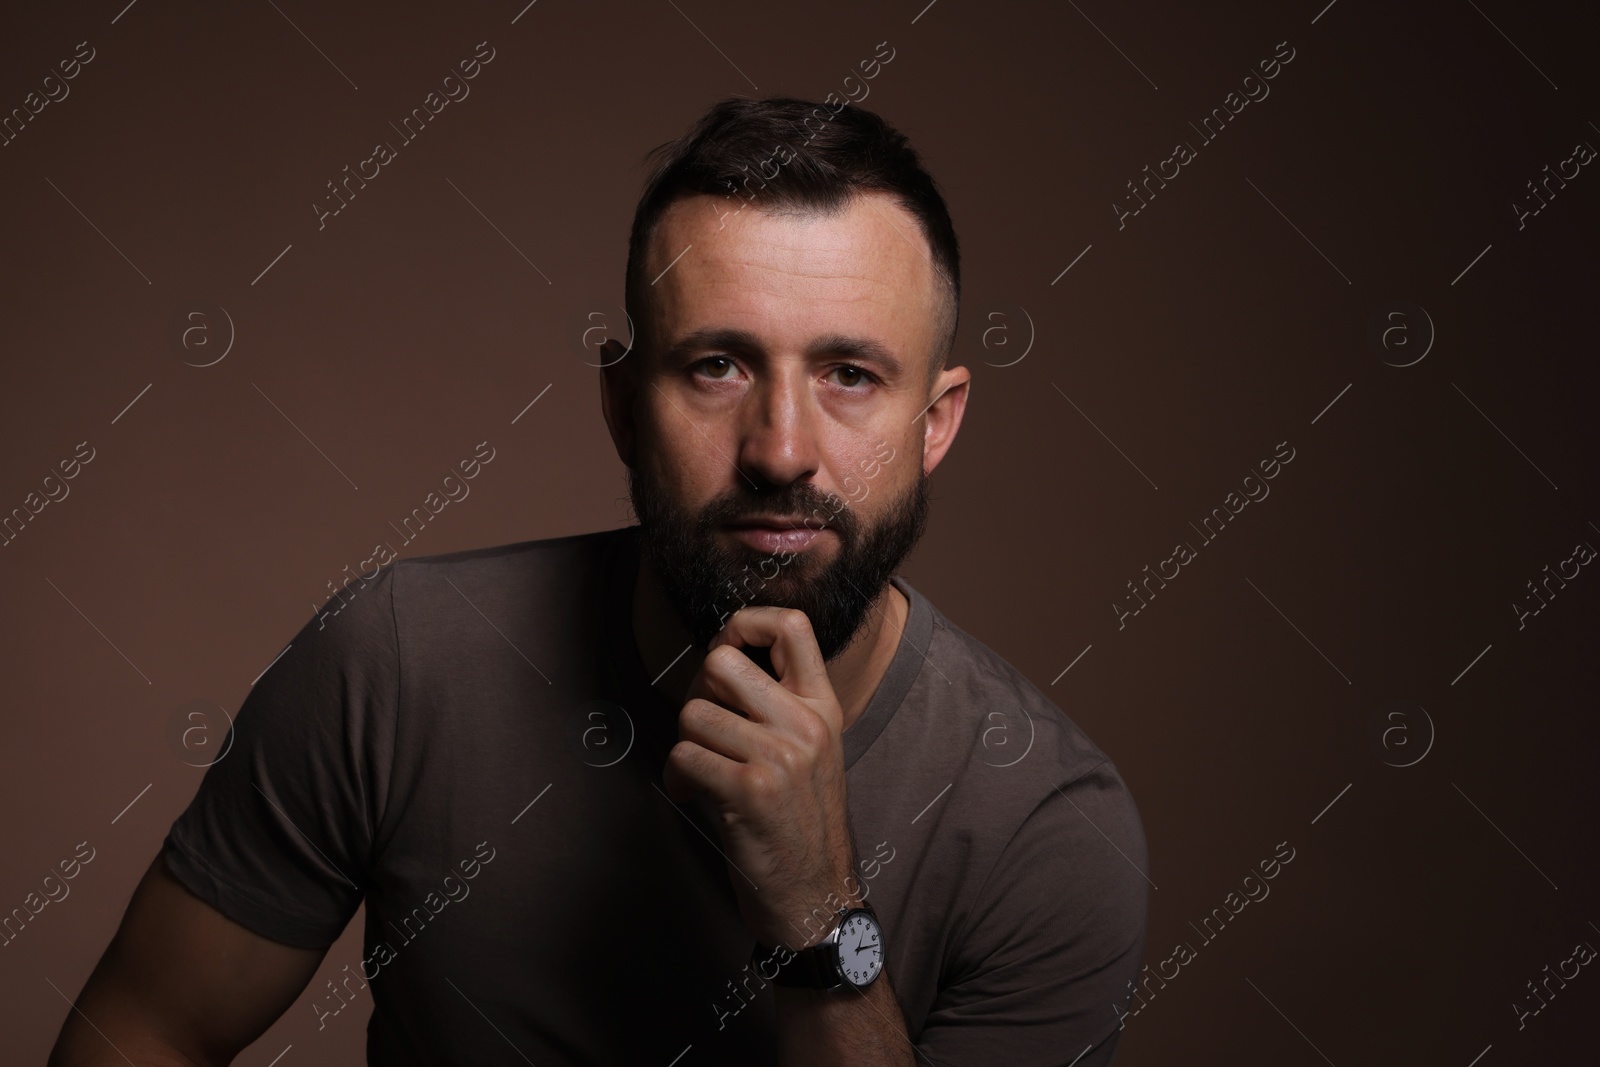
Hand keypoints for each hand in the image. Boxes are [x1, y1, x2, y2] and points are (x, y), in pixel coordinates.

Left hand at [661, 606, 857, 950]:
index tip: (726, 652)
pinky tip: (694, 797)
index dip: (743, 624)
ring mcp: (780, 757)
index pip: (791, 626)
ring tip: (701, 774)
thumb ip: (779, 707)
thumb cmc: (802, 825)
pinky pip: (684, 756)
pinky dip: (677, 778)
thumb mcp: (812, 752)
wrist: (818, 898)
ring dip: (684, 746)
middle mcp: (805, 724)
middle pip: (721, 662)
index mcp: (823, 708)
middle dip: (696, 694)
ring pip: (692, 714)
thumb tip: (718, 664)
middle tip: (705, 730)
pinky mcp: (750, 791)